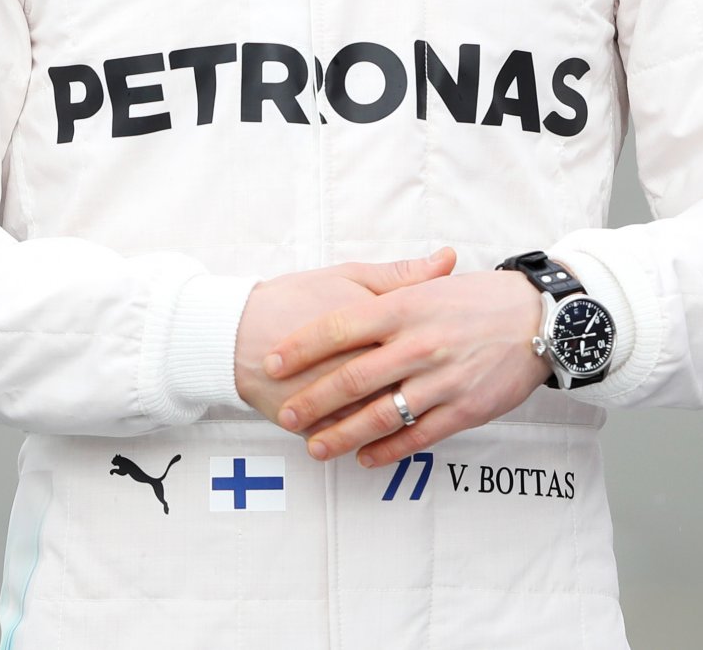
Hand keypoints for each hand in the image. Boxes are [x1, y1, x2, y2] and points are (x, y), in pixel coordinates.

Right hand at [234, 249, 456, 423]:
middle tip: (459, 390)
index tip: (469, 349)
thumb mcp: (346, 277)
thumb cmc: (293, 299)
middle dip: (437, 391)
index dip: (450, 349)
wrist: (233, 332)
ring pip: (384, 420)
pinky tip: (388, 441)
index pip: (424, 344)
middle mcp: (355, 364)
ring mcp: (334, 399)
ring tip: (427, 416)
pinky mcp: (315, 424)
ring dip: (409, 422)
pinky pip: (353, 438)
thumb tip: (448, 259)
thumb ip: (401, 276)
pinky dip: (372, 443)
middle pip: (409, 386)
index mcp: (370, 325)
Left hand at [265, 260, 550, 468]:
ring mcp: (441, 380)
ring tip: (315, 447)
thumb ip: (385, 287)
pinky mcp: (464, 409)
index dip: (300, 348)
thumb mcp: (427, 284)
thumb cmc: (477, 299)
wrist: (539, 320)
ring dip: (343, 434)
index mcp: (402, 307)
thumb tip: (342, 286)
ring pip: (381, 414)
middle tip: (284, 415)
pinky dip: (388, 450)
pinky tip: (365, 457)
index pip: (338, 327)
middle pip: (352, 377)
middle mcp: (418, 344)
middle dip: (311, 401)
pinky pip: (418, 435)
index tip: (271, 362)